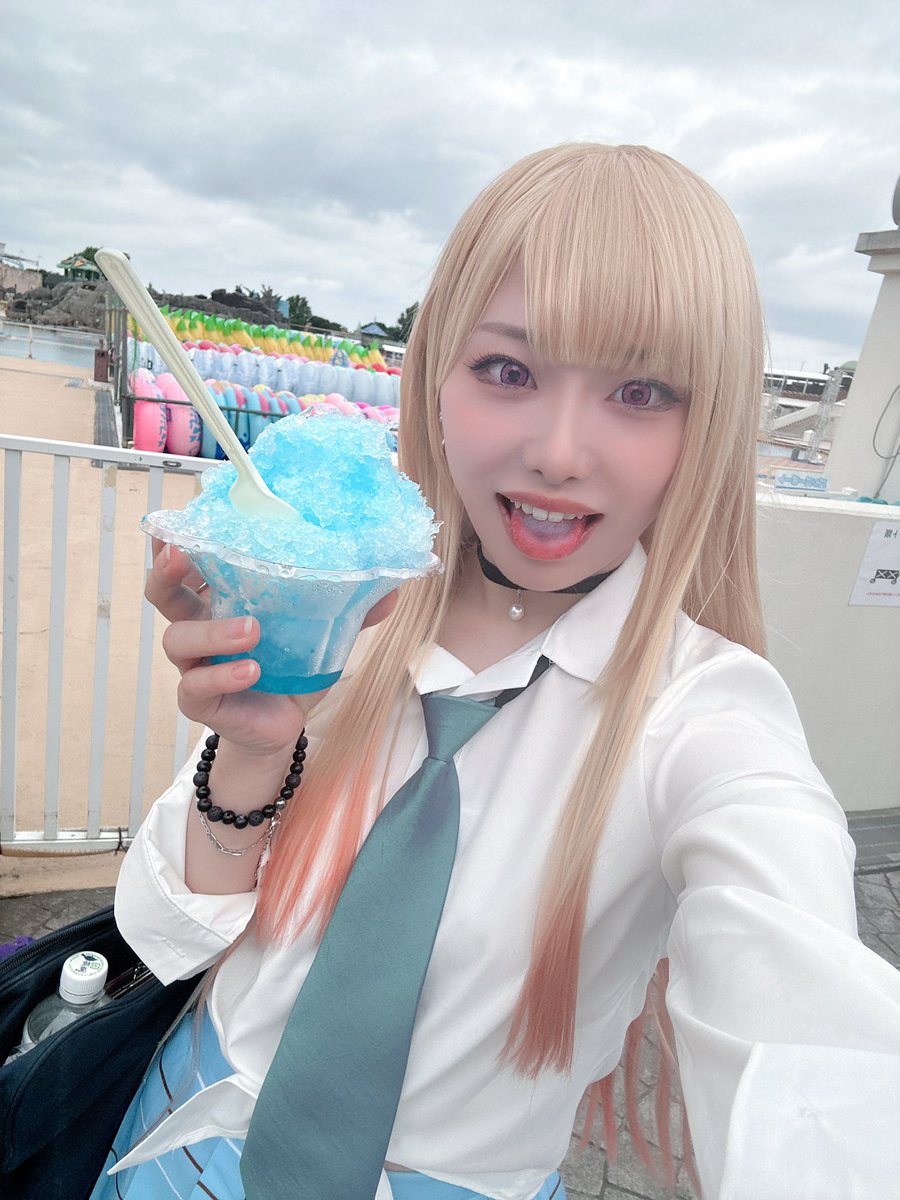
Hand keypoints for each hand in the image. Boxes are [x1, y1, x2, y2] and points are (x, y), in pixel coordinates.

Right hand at [145, 540, 397, 757]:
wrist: (284, 726)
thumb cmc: (292, 668)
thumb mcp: (323, 634)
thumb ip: (351, 610)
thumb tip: (391, 586)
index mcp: (222, 599)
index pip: (191, 563)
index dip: (177, 540)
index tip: (181, 521)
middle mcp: (199, 626)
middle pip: (161, 592)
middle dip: (165, 570)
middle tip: (181, 555)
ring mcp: (194, 664)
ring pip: (177, 639)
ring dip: (212, 631)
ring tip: (251, 629)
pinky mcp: (200, 699)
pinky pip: (197, 685)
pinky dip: (224, 675)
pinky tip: (251, 670)